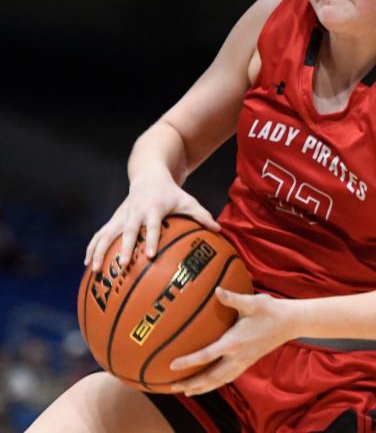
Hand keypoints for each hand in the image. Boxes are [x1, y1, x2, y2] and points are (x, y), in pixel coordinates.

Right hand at [84, 169, 220, 271]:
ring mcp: (121, 215)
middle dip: (124, 248)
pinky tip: (87, 264)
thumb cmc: (172, 192)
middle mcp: (135, 212)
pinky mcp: (113, 219)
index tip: (149, 255)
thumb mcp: (188, 200)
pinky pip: (100, 234)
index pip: (152, 226)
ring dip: (99, 250)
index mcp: (154, 208)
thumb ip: (202, 216)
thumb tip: (219, 230)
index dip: (150, 240)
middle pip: (127, 231)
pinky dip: (92, 248)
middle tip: (122, 265)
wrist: (149, 175)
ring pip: (107, 233)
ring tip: (95, 270)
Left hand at [169, 288, 292, 395]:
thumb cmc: (270, 310)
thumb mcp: (251, 302)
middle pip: (210, 377)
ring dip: (202, 388)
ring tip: (187, 392)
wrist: (290, 322)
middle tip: (173, 386)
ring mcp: (244, 362)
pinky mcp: (248, 362)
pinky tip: (210, 383)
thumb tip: (216, 290)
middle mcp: (237, 356)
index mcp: (234, 342)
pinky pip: (228, 378)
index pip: (207, 356)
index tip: (172, 366)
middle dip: (191, 384)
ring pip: (219, 381)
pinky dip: (215, 384)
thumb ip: (232, 298)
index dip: (188, 362)